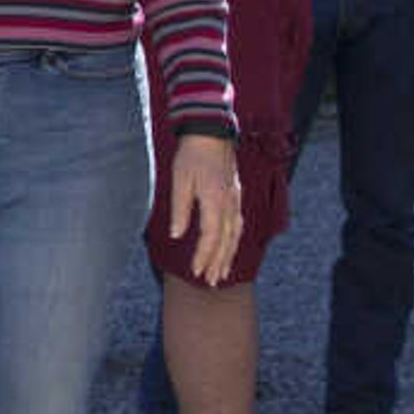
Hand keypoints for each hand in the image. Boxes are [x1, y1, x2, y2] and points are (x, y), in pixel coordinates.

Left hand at [165, 132, 243, 283]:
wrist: (211, 131)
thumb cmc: (192, 154)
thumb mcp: (179, 180)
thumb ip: (179, 209)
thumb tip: (176, 235)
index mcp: (215, 200)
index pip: (210, 236)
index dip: (203, 256)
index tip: (195, 271)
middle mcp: (229, 203)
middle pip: (226, 241)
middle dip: (217, 263)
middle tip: (209, 282)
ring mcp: (235, 199)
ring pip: (235, 235)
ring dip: (228, 256)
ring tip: (221, 274)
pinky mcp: (235, 195)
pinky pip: (237, 225)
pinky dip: (233, 241)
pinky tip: (229, 249)